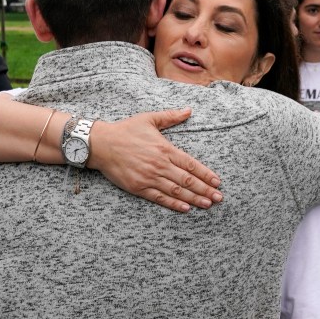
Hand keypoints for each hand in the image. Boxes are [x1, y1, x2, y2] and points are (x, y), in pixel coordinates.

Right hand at [89, 109, 222, 212]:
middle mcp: (159, 164)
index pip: (191, 164)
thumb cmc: (125, 130)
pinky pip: (159, 197)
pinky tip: (186, 208)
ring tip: (207, 204)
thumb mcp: (149, 118)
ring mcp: (149, 177)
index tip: (217, 181)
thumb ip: (171, 116)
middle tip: (219, 198)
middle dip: (205, 190)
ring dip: (194, 198)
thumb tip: (189, 110)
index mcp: (164, 148)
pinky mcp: (138, 187)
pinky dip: (173, 204)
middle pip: (187, 180)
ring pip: (176, 191)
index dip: (206, 174)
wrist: (100, 144)